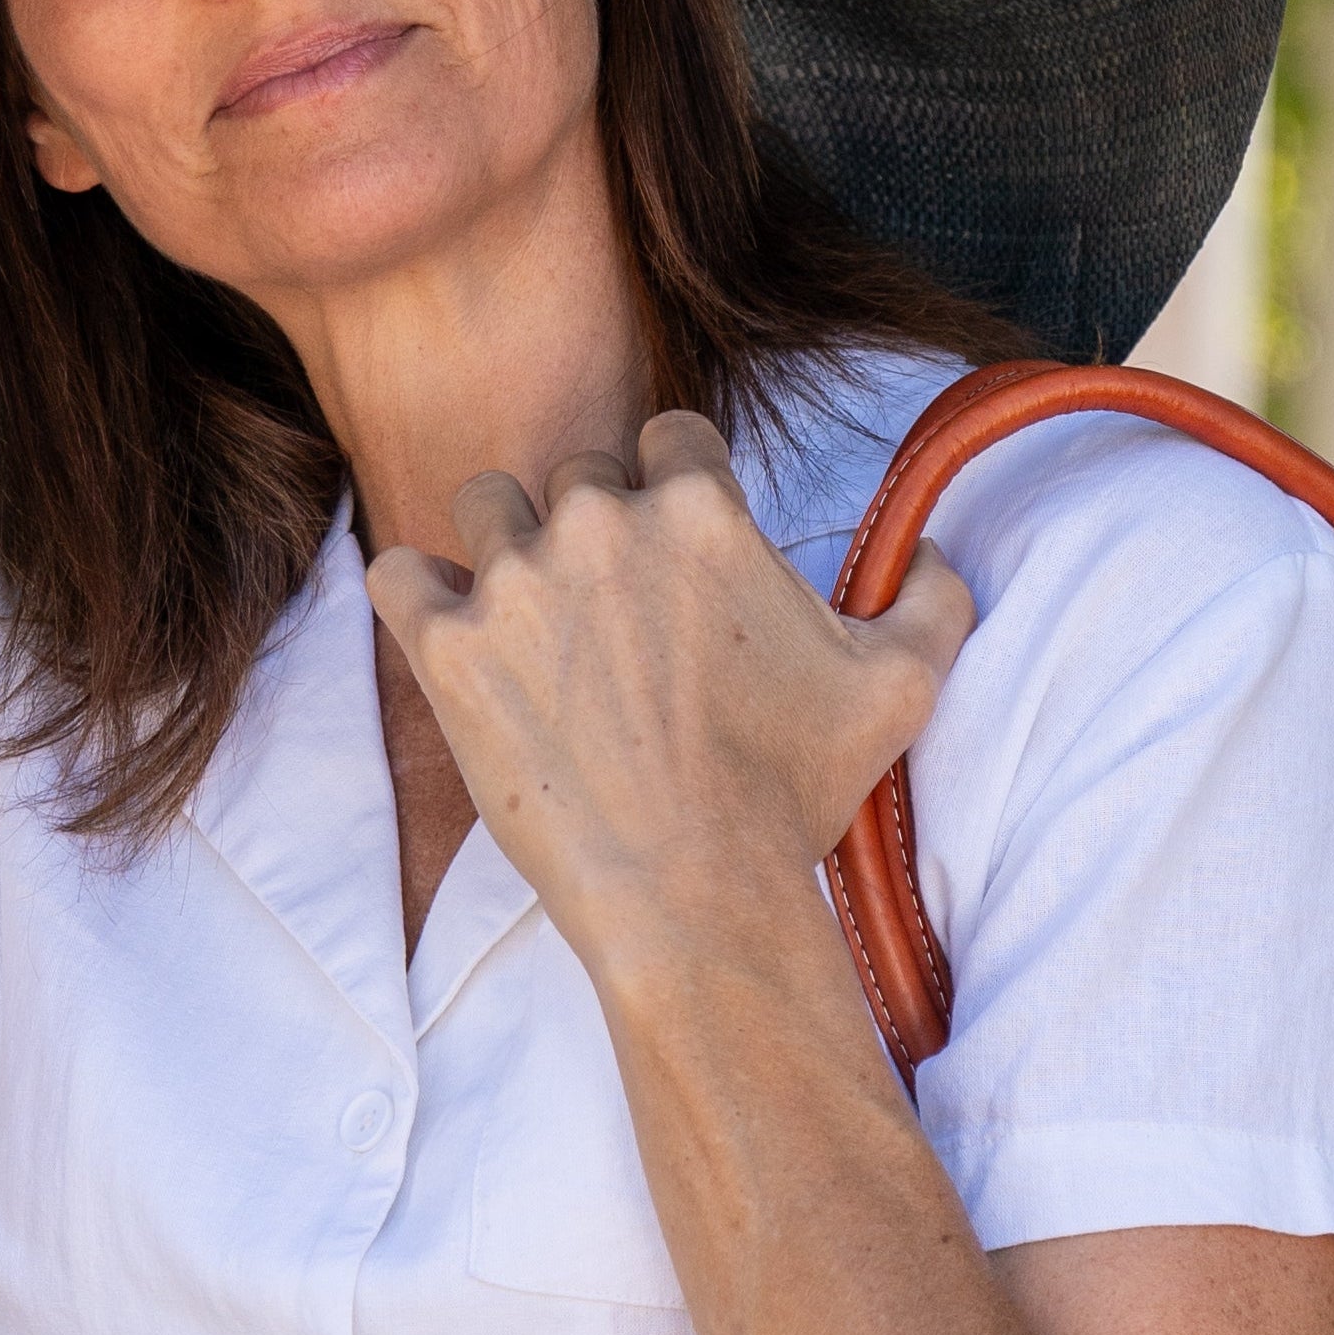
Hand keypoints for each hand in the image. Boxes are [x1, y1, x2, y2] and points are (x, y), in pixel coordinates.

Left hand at [367, 412, 969, 996]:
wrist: (696, 897)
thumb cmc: (794, 794)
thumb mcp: (902, 686)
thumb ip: (934, 595)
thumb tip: (934, 546)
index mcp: (701, 507)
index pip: (672, 437)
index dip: (675, 493)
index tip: (675, 559)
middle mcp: (601, 520)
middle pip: (578, 474)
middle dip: (596, 532)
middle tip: (613, 620)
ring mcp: (515, 581)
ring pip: (484, 507)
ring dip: (506, 552)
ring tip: (533, 628)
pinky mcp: (447, 647)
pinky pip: (399, 574)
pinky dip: (420, 599)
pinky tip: (456, 641)